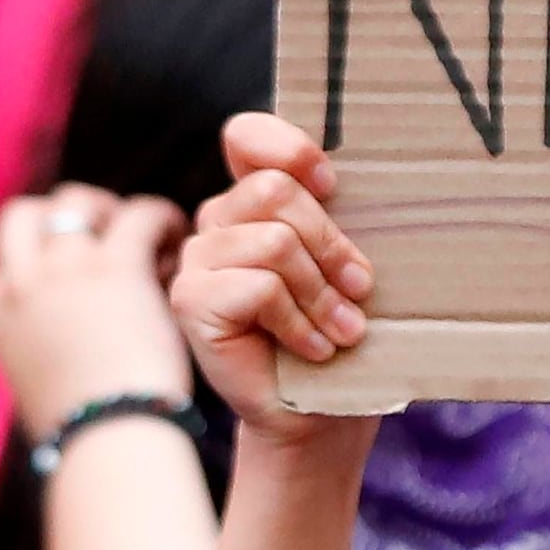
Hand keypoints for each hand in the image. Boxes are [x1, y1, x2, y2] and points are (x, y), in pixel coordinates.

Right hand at [0, 186, 197, 428]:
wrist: (106, 441)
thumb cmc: (86, 433)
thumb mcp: (42, 389)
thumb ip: (44, 355)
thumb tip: (66, 354)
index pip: (8, 259)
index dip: (48, 258)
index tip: (87, 277)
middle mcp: (21, 280)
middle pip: (28, 214)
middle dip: (66, 216)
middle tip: (110, 236)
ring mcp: (65, 268)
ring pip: (79, 202)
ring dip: (113, 213)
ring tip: (151, 240)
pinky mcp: (115, 267)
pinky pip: (141, 216)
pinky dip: (163, 222)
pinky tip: (180, 245)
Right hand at [171, 113, 372, 436]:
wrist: (316, 412)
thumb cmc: (339, 334)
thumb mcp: (347, 267)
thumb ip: (339, 221)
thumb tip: (354, 189)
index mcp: (254, 199)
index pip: (247, 136)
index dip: (289, 148)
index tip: (333, 185)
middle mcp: (218, 219)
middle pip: (277, 191)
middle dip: (331, 244)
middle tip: (360, 290)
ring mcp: (197, 258)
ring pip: (274, 242)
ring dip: (321, 293)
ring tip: (344, 330)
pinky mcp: (189, 300)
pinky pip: (258, 287)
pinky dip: (298, 322)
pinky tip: (313, 349)